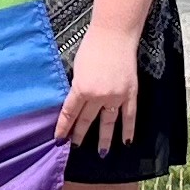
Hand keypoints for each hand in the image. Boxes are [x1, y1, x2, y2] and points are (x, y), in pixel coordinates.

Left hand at [55, 23, 139, 154]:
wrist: (114, 35)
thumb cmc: (92, 47)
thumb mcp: (77, 68)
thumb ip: (78, 87)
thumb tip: (77, 103)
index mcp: (81, 88)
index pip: (70, 114)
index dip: (63, 128)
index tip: (59, 139)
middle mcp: (98, 96)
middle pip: (87, 120)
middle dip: (79, 135)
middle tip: (75, 146)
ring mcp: (116, 96)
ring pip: (108, 122)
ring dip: (104, 139)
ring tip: (101, 153)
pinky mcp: (130, 93)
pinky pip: (130, 116)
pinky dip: (128, 130)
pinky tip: (126, 142)